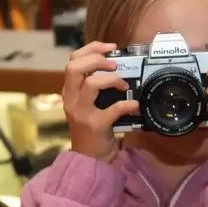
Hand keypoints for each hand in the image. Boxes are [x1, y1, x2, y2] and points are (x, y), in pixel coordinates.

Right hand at [62, 42, 138, 162]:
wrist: (89, 159)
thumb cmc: (93, 129)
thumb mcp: (89, 104)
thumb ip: (96, 87)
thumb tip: (118, 66)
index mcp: (70, 91)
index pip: (72, 60)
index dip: (91, 49)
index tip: (110, 47)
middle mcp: (71, 99)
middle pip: (74, 67)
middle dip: (96, 59)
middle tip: (114, 64)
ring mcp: (81, 112)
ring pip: (90, 84)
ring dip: (111, 79)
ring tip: (124, 85)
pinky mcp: (95, 125)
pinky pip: (113, 109)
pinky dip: (128, 105)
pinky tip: (136, 106)